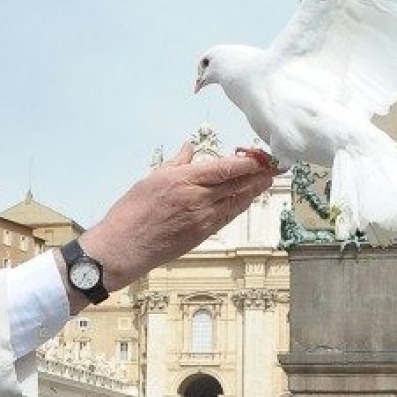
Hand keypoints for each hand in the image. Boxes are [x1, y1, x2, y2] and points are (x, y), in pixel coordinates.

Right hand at [80, 143, 275, 291]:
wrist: (123, 248)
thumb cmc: (131, 213)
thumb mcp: (152, 178)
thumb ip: (176, 163)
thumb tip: (189, 148)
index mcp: (184, 180)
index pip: (227, 167)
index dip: (250, 161)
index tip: (262, 155)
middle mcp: (198, 199)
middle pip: (238, 184)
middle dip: (259, 174)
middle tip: (274, 165)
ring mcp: (202, 219)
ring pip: (237, 201)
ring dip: (254, 190)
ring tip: (267, 180)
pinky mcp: (202, 234)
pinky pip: (228, 217)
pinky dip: (240, 205)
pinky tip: (247, 199)